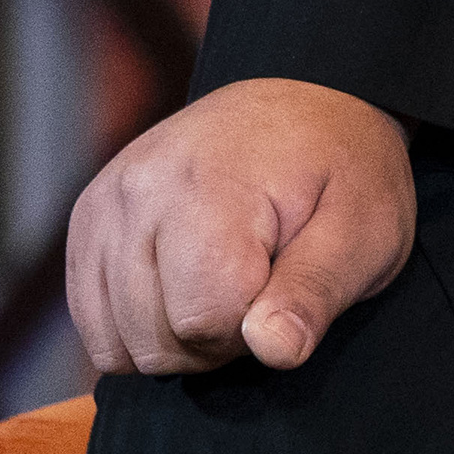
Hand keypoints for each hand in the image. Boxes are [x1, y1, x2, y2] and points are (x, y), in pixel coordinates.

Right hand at [66, 76, 413, 377]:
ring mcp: (105, 205)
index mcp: (209, 186)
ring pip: (117, 346)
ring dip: (175, 338)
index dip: (253, 331)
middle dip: (214, 340)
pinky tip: (186, 290)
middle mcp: (139, 190)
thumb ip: (316, 292)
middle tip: (259, 287)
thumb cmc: (346, 172)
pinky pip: (94, 328)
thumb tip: (272, 349)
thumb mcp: (365, 229)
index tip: (284, 289)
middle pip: (154, 341)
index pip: (204, 321)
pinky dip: (139, 330)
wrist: (310, 104)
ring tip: (224, 284)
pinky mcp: (88, 221)